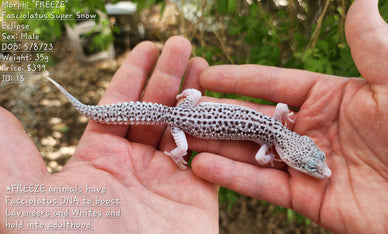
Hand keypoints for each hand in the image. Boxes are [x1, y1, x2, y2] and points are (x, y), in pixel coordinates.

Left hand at [0, 36, 217, 232]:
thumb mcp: (26, 201)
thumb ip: (13, 156)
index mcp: (99, 160)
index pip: (118, 106)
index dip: (133, 74)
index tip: (148, 47)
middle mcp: (134, 166)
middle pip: (154, 109)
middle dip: (168, 75)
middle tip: (181, 44)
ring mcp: (168, 181)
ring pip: (184, 128)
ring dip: (194, 96)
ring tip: (203, 64)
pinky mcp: (198, 197)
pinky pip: (210, 157)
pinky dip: (216, 132)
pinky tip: (220, 105)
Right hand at [191, 0, 387, 232]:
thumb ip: (369, 44)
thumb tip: (362, 0)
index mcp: (327, 98)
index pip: (272, 84)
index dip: (240, 78)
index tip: (208, 74)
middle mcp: (311, 129)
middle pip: (254, 118)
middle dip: (218, 113)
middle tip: (183, 108)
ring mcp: (305, 164)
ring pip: (252, 152)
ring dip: (217, 144)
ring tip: (182, 136)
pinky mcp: (305, 198)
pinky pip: (263, 185)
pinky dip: (233, 177)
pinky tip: (204, 166)